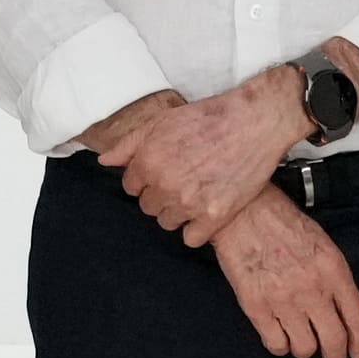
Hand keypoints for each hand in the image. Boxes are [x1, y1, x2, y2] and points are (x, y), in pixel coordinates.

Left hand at [111, 71, 310, 245]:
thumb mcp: (162, 121)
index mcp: (148, 161)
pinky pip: (191, 239)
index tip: (165, 171)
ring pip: (168, 223)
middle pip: (149, 207)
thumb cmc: (208, 118)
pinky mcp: (214, 216)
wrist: (253, 123)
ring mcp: (189, 203)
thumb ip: (129, 144)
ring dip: (178, 212)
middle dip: (161, 195)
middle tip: (184, 179)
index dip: (147, 179)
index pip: (132, 187)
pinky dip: (197, 228)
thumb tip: (105, 161)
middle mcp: (164, 185)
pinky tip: (207, 210)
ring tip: (197, 192)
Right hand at [210, 188, 358, 357]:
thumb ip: (334, 278)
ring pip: (304, 348)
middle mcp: (312, 289)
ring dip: (305, 349)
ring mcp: (283, 300)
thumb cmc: (282, 223)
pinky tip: (278, 335)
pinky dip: (280, 346)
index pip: (357, 318)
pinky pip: (276, 344)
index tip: (358, 354)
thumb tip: (341, 311)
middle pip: (334, 341)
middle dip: (335, 357)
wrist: (242, 213)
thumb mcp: (322, 244)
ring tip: (300, 339)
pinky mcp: (256, 307)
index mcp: (333, 270)